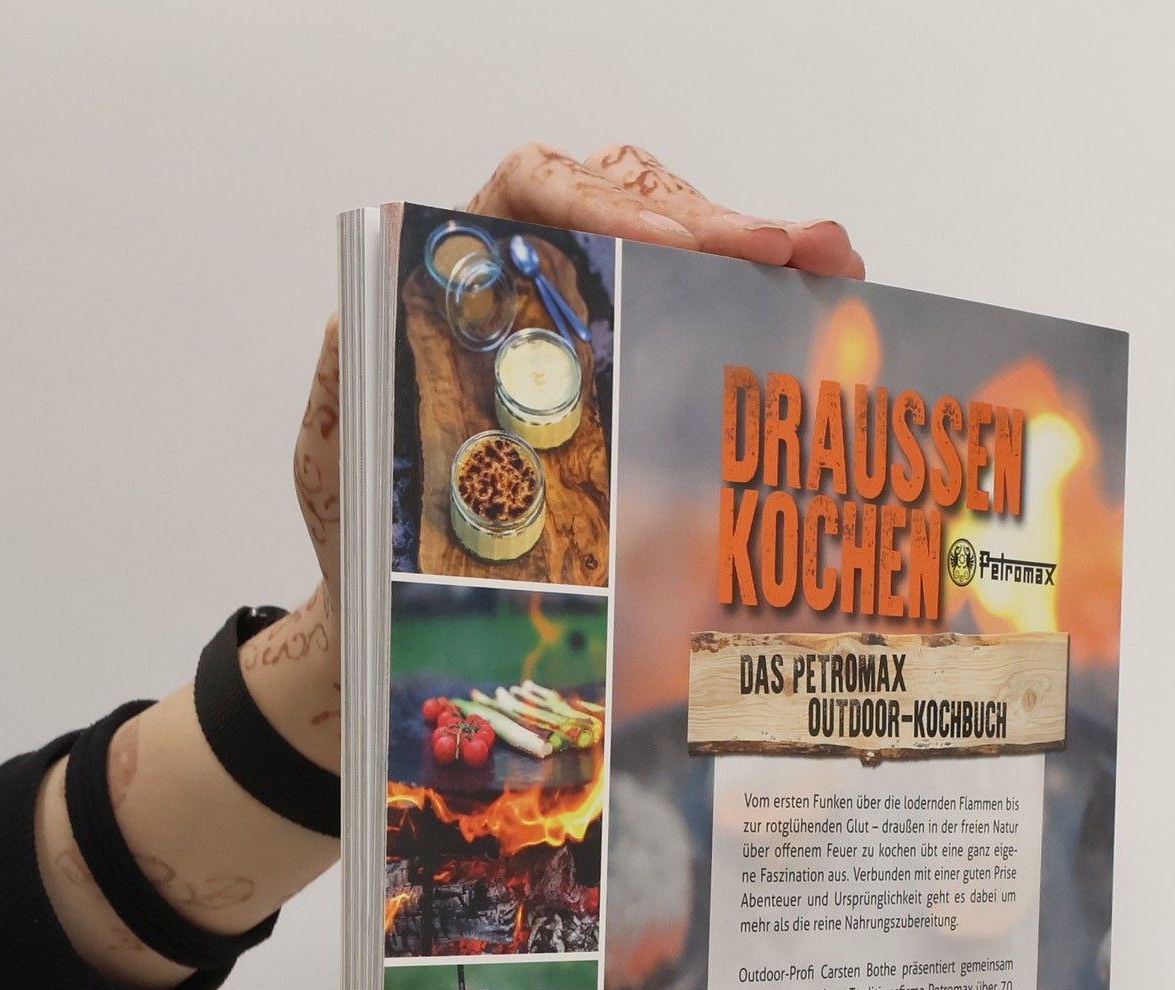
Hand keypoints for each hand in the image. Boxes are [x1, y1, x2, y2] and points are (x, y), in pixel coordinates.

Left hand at [291, 146, 861, 637]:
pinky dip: (761, 299)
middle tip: (788, 248)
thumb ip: (368, 383)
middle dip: (712, 221)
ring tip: (831, 257)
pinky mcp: (629, 382)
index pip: (528, 194)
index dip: (602, 208)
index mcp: (451, 282)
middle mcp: (523, 286)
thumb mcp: (344, 459)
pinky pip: (701, 312)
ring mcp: (585, 331)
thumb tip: (407, 315)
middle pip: (626, 203)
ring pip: (677, 244)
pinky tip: (820, 291)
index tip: (669, 251)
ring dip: (758, 245)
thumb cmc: (363, 540)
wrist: (391, 610)